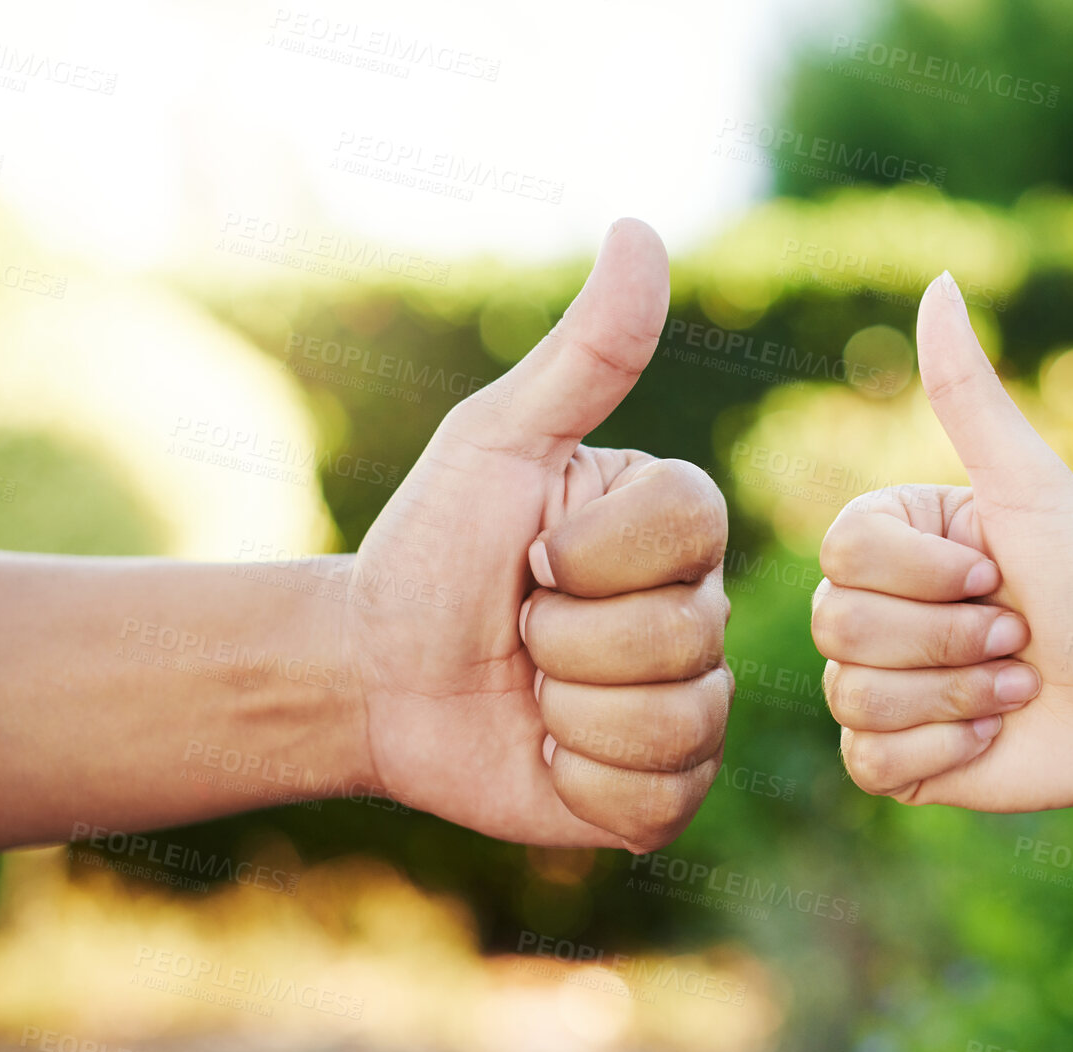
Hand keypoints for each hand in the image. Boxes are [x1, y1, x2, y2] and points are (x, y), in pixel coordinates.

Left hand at [346, 220, 731, 850]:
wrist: (371, 676)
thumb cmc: (431, 548)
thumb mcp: (495, 441)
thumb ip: (582, 354)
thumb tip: (641, 230)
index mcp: (676, 525)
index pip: (691, 533)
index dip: (588, 555)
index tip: (530, 554)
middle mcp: (700, 611)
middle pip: (682, 636)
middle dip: (563, 640)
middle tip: (518, 629)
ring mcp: (689, 705)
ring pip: (673, 721)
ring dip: (566, 712)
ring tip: (529, 692)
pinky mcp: (661, 791)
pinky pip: (658, 800)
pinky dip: (582, 784)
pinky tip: (547, 755)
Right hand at [812, 272, 1072, 811]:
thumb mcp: (1031, 486)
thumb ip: (970, 393)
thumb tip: (938, 283)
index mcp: (888, 540)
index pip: (843, 552)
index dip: (926, 575)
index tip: (997, 573)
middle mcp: (866, 608)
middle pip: (841, 626)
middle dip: (954, 639)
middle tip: (1017, 636)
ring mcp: (869, 687)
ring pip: (855, 696)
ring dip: (962, 693)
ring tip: (1016, 683)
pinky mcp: (885, 760)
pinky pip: (870, 761)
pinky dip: (949, 751)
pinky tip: (991, 733)